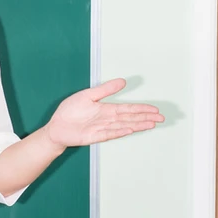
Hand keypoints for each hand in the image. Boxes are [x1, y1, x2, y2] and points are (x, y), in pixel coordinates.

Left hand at [43, 77, 163, 147]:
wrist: (56, 127)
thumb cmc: (70, 111)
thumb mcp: (87, 95)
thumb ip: (105, 89)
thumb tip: (123, 81)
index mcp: (106, 109)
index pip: (128, 109)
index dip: (142, 109)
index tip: (155, 110)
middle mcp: (107, 120)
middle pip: (130, 118)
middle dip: (146, 118)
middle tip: (161, 118)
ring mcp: (102, 128)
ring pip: (124, 126)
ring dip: (138, 125)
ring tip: (152, 124)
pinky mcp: (94, 136)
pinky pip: (110, 133)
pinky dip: (120, 131)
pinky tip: (131, 129)